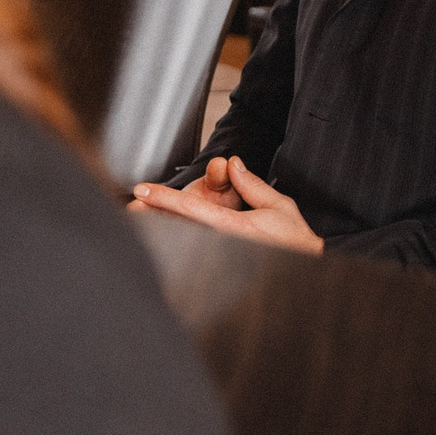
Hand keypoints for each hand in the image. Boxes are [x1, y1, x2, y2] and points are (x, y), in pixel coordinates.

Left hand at [132, 156, 324, 255]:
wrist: (307, 268)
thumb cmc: (297, 241)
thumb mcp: (280, 207)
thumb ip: (252, 186)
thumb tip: (232, 166)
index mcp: (235, 229)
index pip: (191, 211)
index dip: (164, 199)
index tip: (143, 190)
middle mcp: (223, 245)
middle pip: (178, 227)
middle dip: (152, 214)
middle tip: (128, 205)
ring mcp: (221, 255)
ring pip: (182, 238)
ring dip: (159, 225)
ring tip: (137, 213)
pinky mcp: (222, 261)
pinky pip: (194, 246)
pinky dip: (176, 236)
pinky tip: (162, 229)